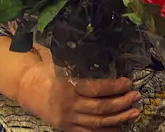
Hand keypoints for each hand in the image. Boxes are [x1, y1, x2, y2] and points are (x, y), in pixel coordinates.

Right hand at [16, 50, 140, 131]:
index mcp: (67, 85)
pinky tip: (120, 127)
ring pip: (97, 122)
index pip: (96, 89)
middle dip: (121, 103)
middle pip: (99, 108)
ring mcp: (67, 119)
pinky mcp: (66, 127)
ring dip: (118, 118)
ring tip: (134, 112)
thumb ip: (78, 55)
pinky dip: (105, 131)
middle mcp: (68, 105)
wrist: (27, 89)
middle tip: (136, 96)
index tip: (128, 82)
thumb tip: (102, 41)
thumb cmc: (48, 70)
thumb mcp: (60, 59)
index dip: (114, 87)